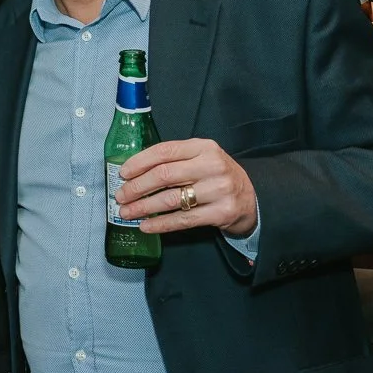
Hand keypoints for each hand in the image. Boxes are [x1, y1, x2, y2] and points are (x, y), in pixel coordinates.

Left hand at [115, 138, 257, 236]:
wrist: (251, 196)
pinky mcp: (221, 213)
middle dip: (136, 187)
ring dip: (143, 207)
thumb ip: (174, 160)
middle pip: (164, 175)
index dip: (139, 162)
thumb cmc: (215, 175)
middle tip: (120, 197)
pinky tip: (146, 226)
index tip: (122, 174)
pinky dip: (160, 224)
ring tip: (127, 212)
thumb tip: (132, 172)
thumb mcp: (200, 158)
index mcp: (203, 147)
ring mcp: (218, 190)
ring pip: (170, 199)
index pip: (164, 151)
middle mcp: (212, 165)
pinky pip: (183, 220)